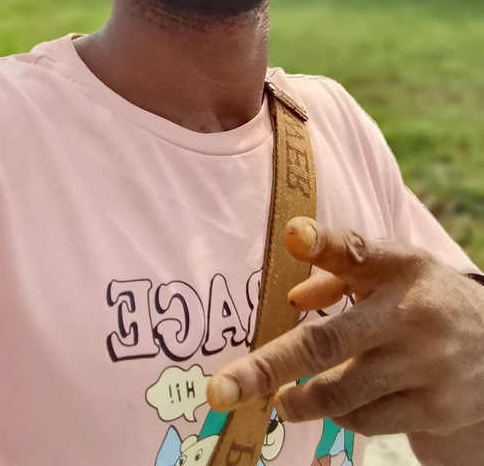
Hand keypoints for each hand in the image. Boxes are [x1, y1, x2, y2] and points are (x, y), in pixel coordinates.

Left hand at [207, 218, 483, 439]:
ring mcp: (425, 367)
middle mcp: (412, 315)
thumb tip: (292, 294)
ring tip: (280, 400)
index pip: (359, 249)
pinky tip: (337, 401)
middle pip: (327, 342)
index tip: (293, 233)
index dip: (324, 241)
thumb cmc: (420, 296)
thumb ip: (340, 268)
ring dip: (298, 399)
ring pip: (341, 394)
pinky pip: (366, 421)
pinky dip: (340, 414)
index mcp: (400, 268)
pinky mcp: (434, 409)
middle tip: (220, 390)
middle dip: (267, 367)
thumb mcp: (390, 268)